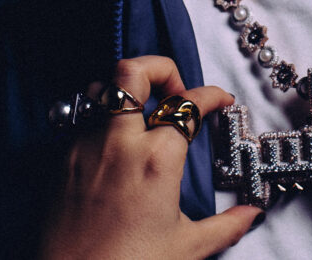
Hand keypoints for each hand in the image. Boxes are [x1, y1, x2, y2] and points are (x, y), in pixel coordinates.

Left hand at [39, 55, 262, 259]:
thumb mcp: (186, 248)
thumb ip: (226, 226)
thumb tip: (251, 214)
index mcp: (156, 160)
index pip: (190, 105)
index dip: (212, 95)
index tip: (220, 100)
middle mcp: (118, 143)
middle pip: (133, 72)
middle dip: (160, 69)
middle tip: (175, 91)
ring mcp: (84, 147)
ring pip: (100, 88)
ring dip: (124, 91)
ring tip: (141, 112)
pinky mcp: (60, 160)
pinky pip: (79, 119)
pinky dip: (100, 119)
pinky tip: (113, 143)